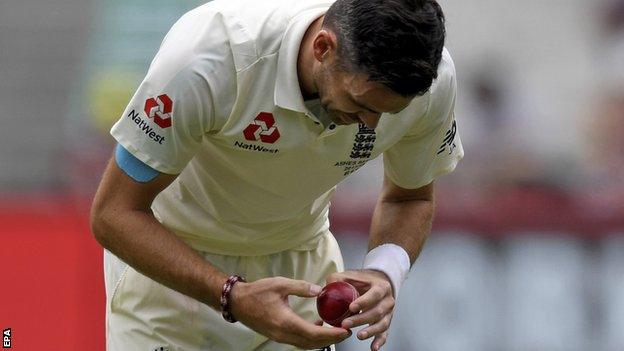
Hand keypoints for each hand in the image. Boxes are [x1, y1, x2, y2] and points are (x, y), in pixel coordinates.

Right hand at [230, 276, 351, 349]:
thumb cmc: (257, 292)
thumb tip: (319, 290)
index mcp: (286, 322)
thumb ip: (300, 287)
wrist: (238, 302)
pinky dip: (311, 337)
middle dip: (332, 339)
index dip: (332, 334)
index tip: (345, 330)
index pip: (314, 334)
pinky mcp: (278, 336)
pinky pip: (299, 341)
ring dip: (322, 340)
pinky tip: (317, 324)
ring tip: (335, 329)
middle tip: (346, 331)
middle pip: (312, 344)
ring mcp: (280, 337)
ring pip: (306, 345)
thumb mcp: (280, 284)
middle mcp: (283, 334)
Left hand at [326, 269, 394, 350]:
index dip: (364, 302)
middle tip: (346, 324)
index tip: (351, 307)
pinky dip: (379, 341)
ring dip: (370, 331)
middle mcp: (387, 300)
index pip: (374, 294)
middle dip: (361, 319)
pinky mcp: (386, 322)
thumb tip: (324, 288)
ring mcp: (388, 313)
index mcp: (381, 286)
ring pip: (382, 324)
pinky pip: (384, 334)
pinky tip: (373, 347)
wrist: (376, 283)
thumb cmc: (362, 281)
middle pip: (377, 311)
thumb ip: (337, 280)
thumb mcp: (350, 275)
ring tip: (359, 335)